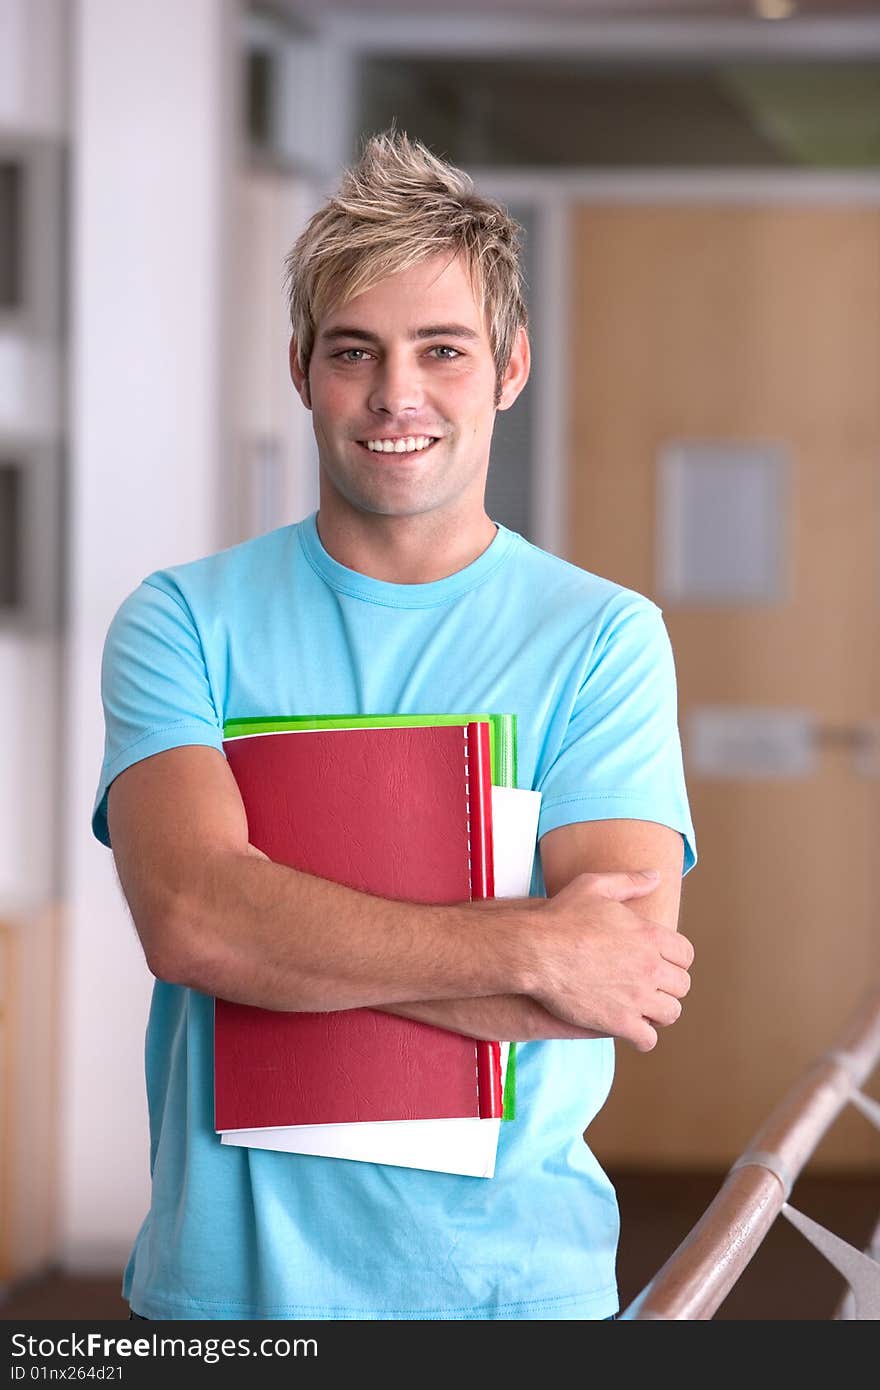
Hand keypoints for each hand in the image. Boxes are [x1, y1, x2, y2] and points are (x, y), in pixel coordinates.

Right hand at [528, 870, 693, 1052]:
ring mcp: (636, 997)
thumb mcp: (595, 886)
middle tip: (651, 986)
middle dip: (669, 986)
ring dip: (660, 1012)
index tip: (661, 963)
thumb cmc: (561, 916)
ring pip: (670, 1013)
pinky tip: (632, 1030)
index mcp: (650, 935)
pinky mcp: (619, 1021)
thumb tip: (656, 876)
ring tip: (645, 1009)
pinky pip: (648, 1039)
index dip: (675, 959)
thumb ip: (629, 881)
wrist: (534, 950)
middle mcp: (650, 967)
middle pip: (682, 985)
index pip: (686, 955)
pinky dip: (644, 1037)